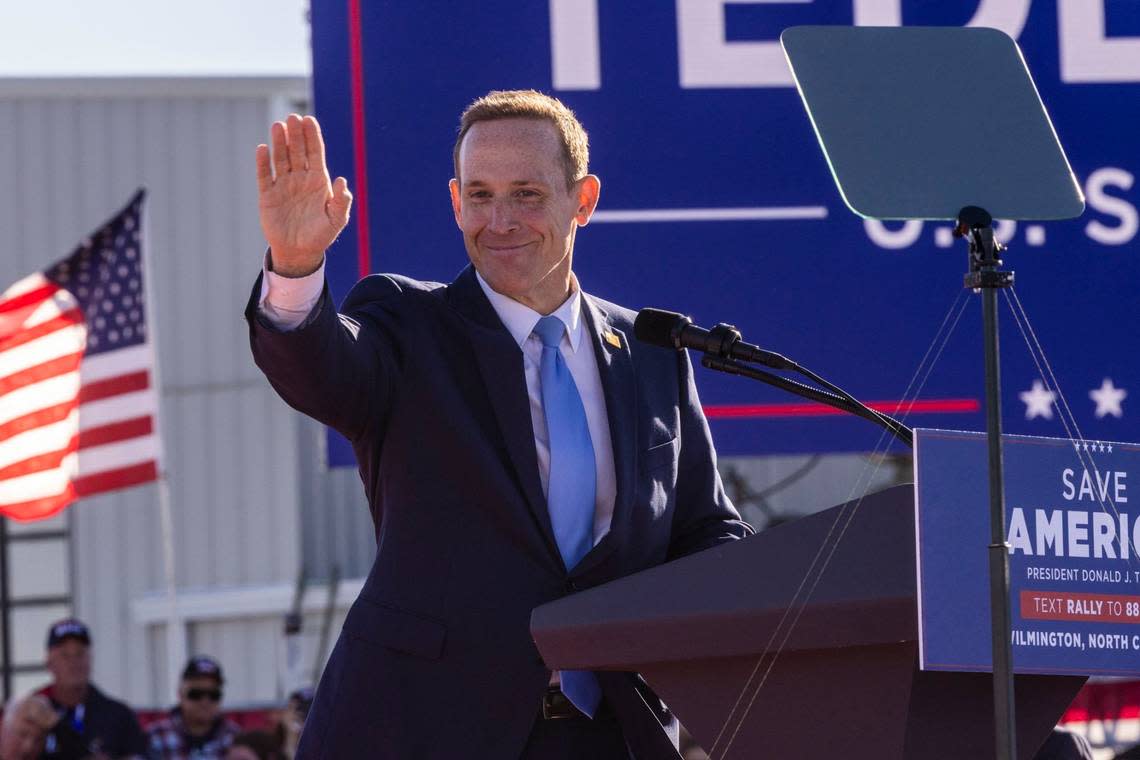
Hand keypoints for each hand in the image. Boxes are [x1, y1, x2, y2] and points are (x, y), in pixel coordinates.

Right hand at [256, 114, 352, 276]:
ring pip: (281, 159)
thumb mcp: (336, 221)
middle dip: (295, 134)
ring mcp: (283, 185)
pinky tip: (262, 149)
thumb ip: (341, 202)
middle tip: (292, 117)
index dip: (312, 136)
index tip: (309, 120)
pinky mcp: (268, 195)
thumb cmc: (320, 235)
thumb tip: (342, 181)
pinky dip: (263, 163)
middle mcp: (300, 179)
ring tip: (278, 126)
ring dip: (279, 142)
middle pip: (297, 151)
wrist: (299, 252)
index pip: (315, 153)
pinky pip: (265, 176)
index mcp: (318, 182)